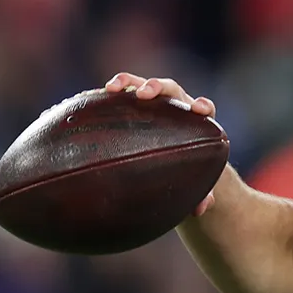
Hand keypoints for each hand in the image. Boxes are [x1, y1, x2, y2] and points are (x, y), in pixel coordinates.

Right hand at [105, 72, 218, 215]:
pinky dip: (108, 95)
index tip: (200, 110)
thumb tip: (201, 210)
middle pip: (170, 90)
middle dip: (158, 87)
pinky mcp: (131, 105)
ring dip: (129, 83)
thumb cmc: (185, 170)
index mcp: (194, 122)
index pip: (202, 108)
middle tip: (145, 94)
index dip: (202, 106)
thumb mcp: (195, 183)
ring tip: (113, 87)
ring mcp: (151, 104)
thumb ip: (202, 194)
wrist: (171, 160)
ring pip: (141, 86)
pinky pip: (119, 97)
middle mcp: (174, 106)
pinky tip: (90, 100)